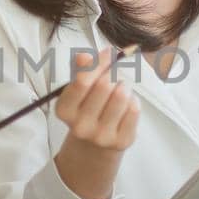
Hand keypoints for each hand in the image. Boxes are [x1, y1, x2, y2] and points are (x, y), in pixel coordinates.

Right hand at [54, 48, 140, 198]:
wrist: (95, 145)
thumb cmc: (87, 108)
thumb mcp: (77, 89)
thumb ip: (80, 70)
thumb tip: (83, 55)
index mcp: (64, 110)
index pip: (82, 81)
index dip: (98, 62)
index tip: (109, 52)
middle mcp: (80, 126)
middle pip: (104, 85)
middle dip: (112, 75)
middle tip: (112, 78)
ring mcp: (101, 136)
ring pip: (121, 95)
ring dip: (123, 86)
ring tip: (119, 91)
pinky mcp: (121, 141)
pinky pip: (134, 108)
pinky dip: (133, 100)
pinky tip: (125, 106)